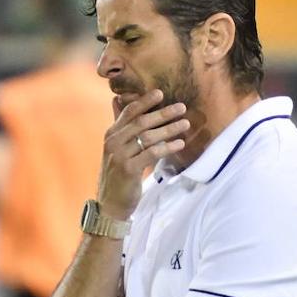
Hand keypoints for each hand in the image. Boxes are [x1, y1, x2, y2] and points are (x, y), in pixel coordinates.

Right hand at [97, 89, 188, 219]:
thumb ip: (124, 129)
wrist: (110, 203)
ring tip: (185, 123)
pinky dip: (168, 147)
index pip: (129, 112)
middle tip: (181, 107)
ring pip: (148, 137)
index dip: (145, 101)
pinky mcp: (129, 169)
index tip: (161, 93)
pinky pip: (152, 154)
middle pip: (141, 122)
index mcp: (111, 134)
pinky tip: (180, 143)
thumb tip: (124, 104)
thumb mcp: (118, 149)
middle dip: (163, 113)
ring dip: (169, 129)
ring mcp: (120, 156)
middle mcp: (113, 142)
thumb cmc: (119, 174)